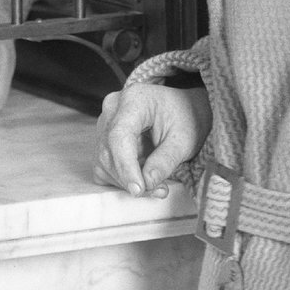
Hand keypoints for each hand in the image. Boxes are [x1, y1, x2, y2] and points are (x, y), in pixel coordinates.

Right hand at [94, 84, 211, 197]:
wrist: (183, 109)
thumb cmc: (186, 118)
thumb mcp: (184, 140)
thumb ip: (165, 161)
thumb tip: (146, 183)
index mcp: (134, 100)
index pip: (119, 136)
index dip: (126, 166)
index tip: (139, 189)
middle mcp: (113, 108)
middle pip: (109, 151)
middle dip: (130, 178)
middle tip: (159, 190)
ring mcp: (105, 123)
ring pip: (103, 161)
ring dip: (126, 180)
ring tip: (156, 185)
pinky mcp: (104, 138)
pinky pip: (103, 165)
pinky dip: (121, 178)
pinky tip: (142, 177)